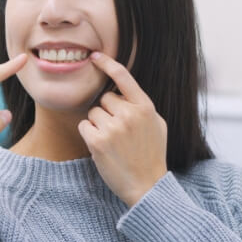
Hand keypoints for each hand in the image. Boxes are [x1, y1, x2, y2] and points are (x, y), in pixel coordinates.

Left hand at [78, 52, 167, 206]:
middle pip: (104, 99)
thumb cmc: (152, 155)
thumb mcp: (156, 125)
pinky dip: (89, 135)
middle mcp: (129, 114)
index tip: (94, 56)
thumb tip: (124, 91)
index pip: (123, 77)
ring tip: (113, 142)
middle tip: (118, 132)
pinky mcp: (98, 141)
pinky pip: (84, 126)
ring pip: (92, 113)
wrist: (147, 186)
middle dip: (106, 112)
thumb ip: (141, 106)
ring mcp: (113, 127)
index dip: (107, 64)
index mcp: (145, 107)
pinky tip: (102, 148)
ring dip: (97, 125)